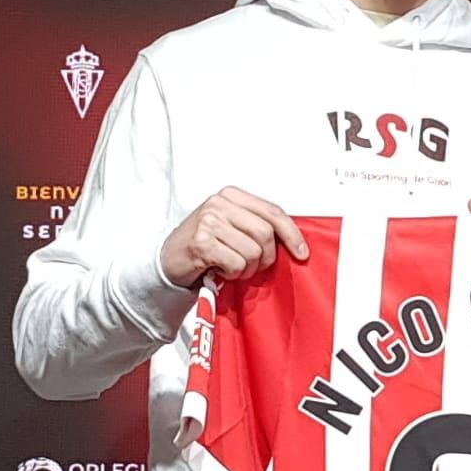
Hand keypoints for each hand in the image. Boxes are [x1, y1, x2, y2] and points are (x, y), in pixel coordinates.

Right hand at [159, 186, 307, 287]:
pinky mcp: (202, 243)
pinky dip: (232, 274)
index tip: (302, 252)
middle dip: (266, 257)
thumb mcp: (232, 226)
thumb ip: (257, 225)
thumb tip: (292, 240)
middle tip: (253, 266)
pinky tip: (220, 270)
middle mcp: (220, 204)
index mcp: (232, 195)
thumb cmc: (205, 245)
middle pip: (266, 234)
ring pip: (253, 252)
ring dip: (247, 268)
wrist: (168, 260)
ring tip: (232, 267)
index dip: (292, 234)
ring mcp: (209, 222)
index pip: (273, 212)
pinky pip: (236, 264)